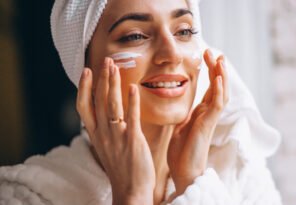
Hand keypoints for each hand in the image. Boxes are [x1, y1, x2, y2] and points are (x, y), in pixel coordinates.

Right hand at [76, 58, 154, 204]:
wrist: (130, 190)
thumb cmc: (121, 168)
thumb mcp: (107, 147)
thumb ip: (105, 129)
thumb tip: (107, 113)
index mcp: (95, 135)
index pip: (84, 106)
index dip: (84, 87)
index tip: (87, 71)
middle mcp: (102, 134)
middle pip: (98, 100)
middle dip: (101, 78)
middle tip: (106, 60)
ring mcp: (117, 137)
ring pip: (111, 105)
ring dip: (112, 84)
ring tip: (114, 66)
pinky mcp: (132, 141)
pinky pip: (131, 117)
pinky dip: (132, 101)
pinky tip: (133, 88)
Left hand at [167, 49, 228, 194]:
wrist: (183, 171)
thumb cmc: (181, 152)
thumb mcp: (180, 127)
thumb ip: (185, 115)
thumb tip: (182, 106)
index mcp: (202, 113)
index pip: (210, 88)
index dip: (211, 72)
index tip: (207, 56)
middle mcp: (208, 114)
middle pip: (218, 86)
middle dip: (217, 69)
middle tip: (214, 52)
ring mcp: (210, 118)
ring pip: (222, 93)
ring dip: (222, 75)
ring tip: (220, 59)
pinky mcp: (208, 124)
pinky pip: (217, 105)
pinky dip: (218, 91)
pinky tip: (218, 78)